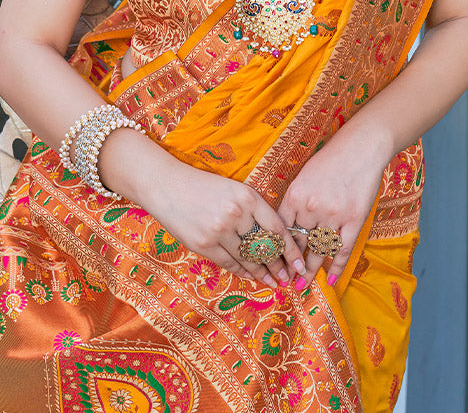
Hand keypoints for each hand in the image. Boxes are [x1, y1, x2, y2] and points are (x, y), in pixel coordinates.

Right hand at [148, 159, 305, 288]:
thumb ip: (254, 210)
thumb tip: (275, 237)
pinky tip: (250, 275)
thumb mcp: (234, 189)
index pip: (277, 228)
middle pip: (265, 247)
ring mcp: (219, 230)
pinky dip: (242, 271)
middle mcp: (236, 214)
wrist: (167, 186)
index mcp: (247, 196)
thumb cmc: (204, 186)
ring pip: (248, 258)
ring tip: (271, 280)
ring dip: (261, 272)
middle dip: (279, 265)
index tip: (300, 262)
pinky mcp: (204, 244)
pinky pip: (229, 263)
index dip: (291, 249)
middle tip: (288, 276)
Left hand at [277, 121, 389, 289]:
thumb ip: (294, 201)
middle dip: (290, 264)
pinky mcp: (354, 220)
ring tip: (302, 286)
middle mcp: (311, 207)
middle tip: (285, 281)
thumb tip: (285, 226)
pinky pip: (342, 249)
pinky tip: (330, 279)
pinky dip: (335, 266)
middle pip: (298, 243)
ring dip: (310, 270)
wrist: (360, 148)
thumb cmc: (330, 160)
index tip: (272, 263)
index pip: (281, 230)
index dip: (276, 250)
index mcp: (295, 195)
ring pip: (318, 250)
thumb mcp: (303, 177)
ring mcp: (334, 215)